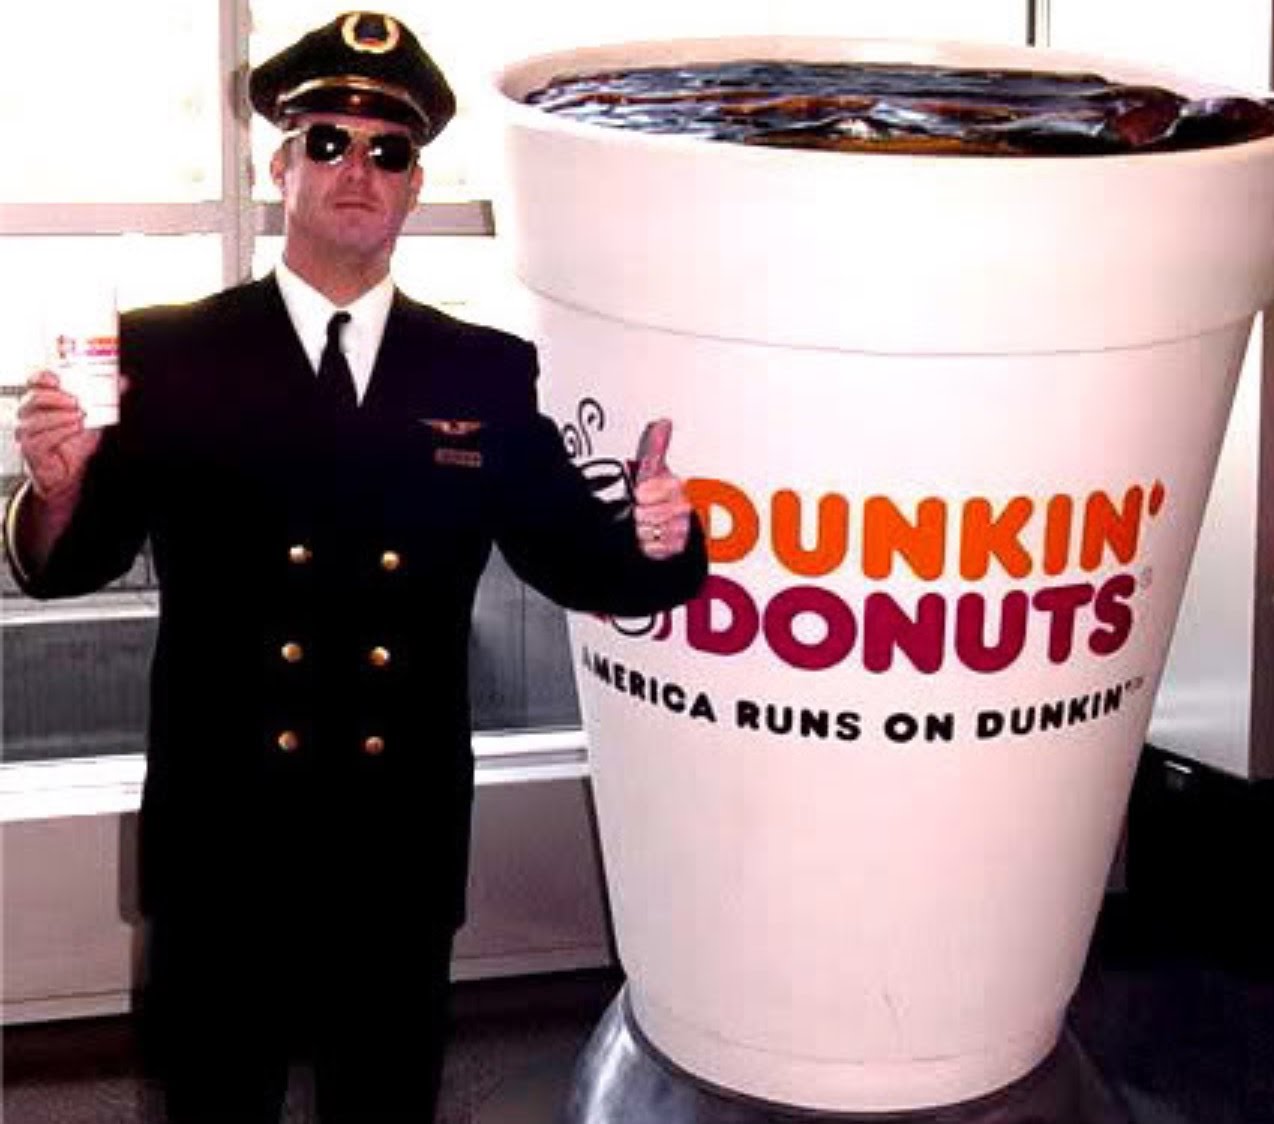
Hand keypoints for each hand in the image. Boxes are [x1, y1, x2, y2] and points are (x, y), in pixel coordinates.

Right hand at [15, 369, 112, 504]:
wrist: (70, 471)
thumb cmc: (75, 444)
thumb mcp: (94, 417)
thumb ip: (106, 399)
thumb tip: (123, 383)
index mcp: (41, 401)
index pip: (34, 382)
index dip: (44, 377)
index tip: (58, 379)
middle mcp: (28, 414)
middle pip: (35, 397)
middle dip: (59, 398)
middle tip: (78, 402)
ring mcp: (26, 431)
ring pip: (39, 417)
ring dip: (63, 416)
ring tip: (80, 418)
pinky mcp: (29, 447)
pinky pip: (43, 437)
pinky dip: (62, 431)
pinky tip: (74, 429)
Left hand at [632, 418, 692, 559]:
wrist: (669, 522)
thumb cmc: (658, 493)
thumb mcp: (653, 466)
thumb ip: (655, 445)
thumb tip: (663, 423)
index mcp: (678, 485)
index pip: (650, 492)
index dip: (642, 493)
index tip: (641, 493)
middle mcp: (684, 508)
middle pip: (646, 514)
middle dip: (639, 513)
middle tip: (642, 509)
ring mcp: (681, 529)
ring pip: (647, 531)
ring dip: (641, 529)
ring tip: (645, 522)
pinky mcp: (678, 548)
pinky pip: (652, 548)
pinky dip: (647, 545)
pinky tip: (649, 536)